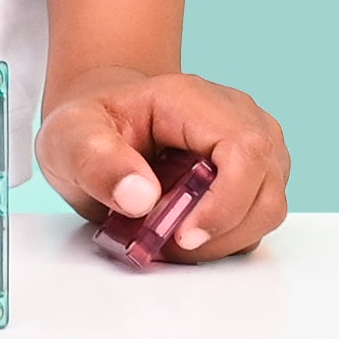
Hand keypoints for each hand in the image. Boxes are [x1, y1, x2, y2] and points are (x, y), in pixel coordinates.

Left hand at [36, 66, 290, 259]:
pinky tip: (185, 230)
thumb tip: (140, 196)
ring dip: (223, 239)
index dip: (225, 203)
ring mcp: (252, 144)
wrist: (102, 127)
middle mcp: (236, 115)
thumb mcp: (70, 138)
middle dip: (219, 230)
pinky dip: (226, 239)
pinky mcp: (253, 174)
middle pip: (265, 186)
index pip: (244, 151)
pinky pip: (258, 219)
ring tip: (169, 234)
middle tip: (164, 238)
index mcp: (192, 99)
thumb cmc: (91, 128)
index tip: (184, 235)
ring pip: (268, 207)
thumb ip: (97, 161)